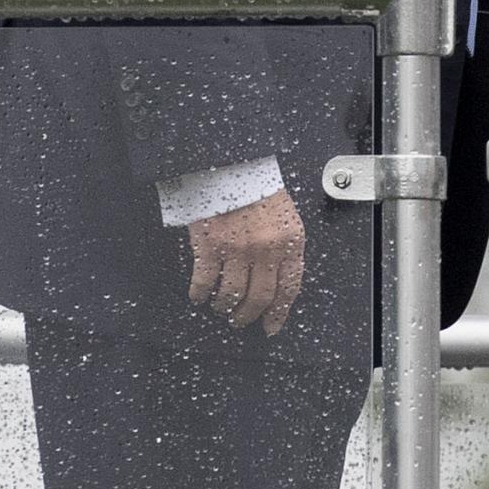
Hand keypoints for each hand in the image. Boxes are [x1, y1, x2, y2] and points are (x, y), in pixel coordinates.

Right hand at [186, 188, 306, 335]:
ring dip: (225, 306)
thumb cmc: (256, 186)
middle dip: (250, 315)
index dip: (279, 312)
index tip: (271, 325)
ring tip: (220, 308)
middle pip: (260, 297)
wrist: (230, 162)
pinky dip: (200, 294)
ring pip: (232, 294)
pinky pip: (205, 281)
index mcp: (289, 241)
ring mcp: (237, 250)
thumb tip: (276, 277)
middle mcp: (267, 250)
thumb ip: (284, 244)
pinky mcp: (210, 246)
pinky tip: (198, 297)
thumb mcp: (283, 215)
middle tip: (241, 321)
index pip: (289, 287)